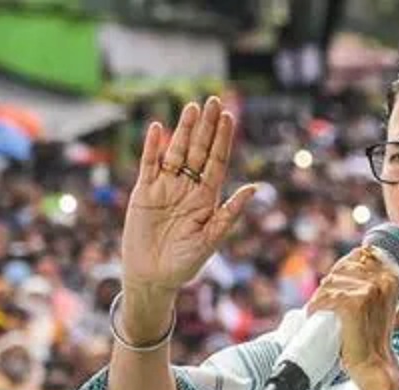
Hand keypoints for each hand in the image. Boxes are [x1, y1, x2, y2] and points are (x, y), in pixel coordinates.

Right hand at [122, 98, 256, 294]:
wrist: (153, 278)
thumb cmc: (185, 263)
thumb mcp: (211, 239)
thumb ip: (230, 213)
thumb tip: (254, 188)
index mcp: (206, 198)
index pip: (216, 162)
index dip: (223, 140)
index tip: (230, 117)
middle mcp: (187, 188)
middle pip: (198, 151)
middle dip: (206, 127)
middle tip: (214, 101)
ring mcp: (165, 188)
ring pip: (175, 152)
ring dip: (183, 130)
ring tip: (192, 107)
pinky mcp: (144, 192)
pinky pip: (149, 164)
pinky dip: (153, 147)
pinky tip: (158, 128)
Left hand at [306, 246, 398, 386]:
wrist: (375, 362)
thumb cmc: (373, 335)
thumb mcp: (379, 302)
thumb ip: (369, 282)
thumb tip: (345, 267)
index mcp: (391, 276)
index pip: (360, 254)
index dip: (342, 268)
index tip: (335, 284)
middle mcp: (383, 279)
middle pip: (342, 268)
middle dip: (329, 284)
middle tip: (325, 302)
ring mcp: (369, 290)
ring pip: (330, 282)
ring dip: (320, 296)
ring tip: (320, 310)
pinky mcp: (353, 303)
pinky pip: (325, 298)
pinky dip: (315, 307)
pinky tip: (315, 314)